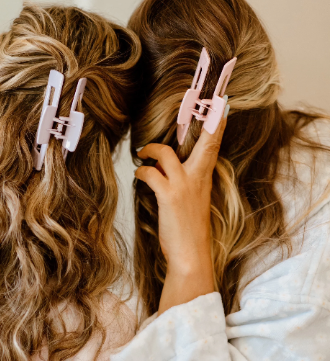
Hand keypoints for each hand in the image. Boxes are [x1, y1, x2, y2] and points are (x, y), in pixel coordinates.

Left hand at [135, 119, 226, 314]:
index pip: (214, 147)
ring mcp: (184, 186)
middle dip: (207, 122)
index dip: (218, 126)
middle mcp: (198, 178)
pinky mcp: (169, 196)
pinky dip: (141, 172)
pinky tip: (138, 176)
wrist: (191, 255)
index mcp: (205, 178)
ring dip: (150, 150)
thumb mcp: (193, 200)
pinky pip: (150, 173)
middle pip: (206, 142)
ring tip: (142, 154)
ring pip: (166, 153)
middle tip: (203, 105)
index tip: (221, 107)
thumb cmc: (189, 230)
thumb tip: (163, 167)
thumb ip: (185, 181)